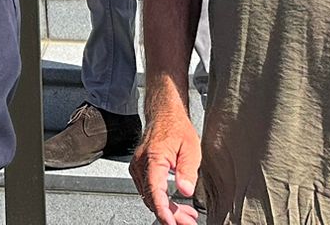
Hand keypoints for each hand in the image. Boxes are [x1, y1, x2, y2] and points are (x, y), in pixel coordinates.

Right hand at [131, 103, 201, 224]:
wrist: (164, 114)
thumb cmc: (176, 127)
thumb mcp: (191, 148)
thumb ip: (188, 170)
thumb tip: (185, 191)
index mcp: (154, 157)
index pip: (155, 191)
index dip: (163, 211)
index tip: (171, 222)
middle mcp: (141, 164)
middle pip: (152, 199)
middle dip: (171, 215)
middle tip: (188, 222)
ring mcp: (138, 167)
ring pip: (150, 197)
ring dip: (168, 209)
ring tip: (187, 216)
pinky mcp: (140, 170)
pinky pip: (149, 191)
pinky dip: (162, 201)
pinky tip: (176, 206)